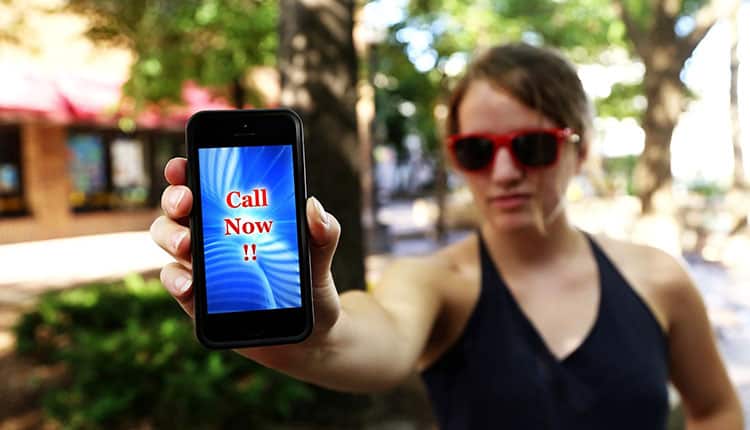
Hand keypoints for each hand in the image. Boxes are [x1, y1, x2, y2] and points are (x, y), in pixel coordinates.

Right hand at [150, 157, 342, 366]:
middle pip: (178, 208)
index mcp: (238, 217)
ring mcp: (203, 268)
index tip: (182, 163)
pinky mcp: (198, 301)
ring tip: (186, 243)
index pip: (205, 184)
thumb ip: (322, 232)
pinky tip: (189, 284)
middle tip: (185, 203)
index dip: (186, 171)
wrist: (308, 336)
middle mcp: (213, 237)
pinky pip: (176, 282)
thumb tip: (313, 205)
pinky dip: (176, 280)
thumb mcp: (320, 257)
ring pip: (169, 240)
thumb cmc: (310, 287)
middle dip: (175, 199)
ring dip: (170, 236)